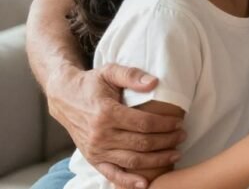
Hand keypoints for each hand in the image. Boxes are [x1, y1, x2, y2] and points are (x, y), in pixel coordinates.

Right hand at [46, 63, 184, 188]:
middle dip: (167, 141)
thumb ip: (132, 75)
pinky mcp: (92, 159)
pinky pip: (112, 174)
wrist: (64, 98)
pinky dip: (128, 181)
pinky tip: (145, 184)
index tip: (179, 122)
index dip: (165, 125)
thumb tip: (154, 83)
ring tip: (175, 154)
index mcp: (106, 113)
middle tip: (183, 136)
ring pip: (132, 160)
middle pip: (142, 143)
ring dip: (157, 160)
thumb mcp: (110, 71)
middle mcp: (100, 135)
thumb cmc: (91, 84)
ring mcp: (96, 150)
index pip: (144, 123)